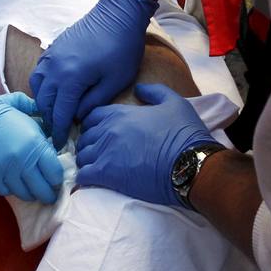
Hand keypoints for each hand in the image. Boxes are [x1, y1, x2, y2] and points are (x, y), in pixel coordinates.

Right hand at [0, 80, 64, 202]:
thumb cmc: (6, 115)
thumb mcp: (32, 117)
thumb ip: (47, 130)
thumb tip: (60, 142)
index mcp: (37, 146)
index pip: (55, 174)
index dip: (58, 180)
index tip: (56, 181)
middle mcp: (23, 160)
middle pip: (43, 190)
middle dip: (48, 194)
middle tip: (49, 194)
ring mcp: (7, 170)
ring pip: (25, 194)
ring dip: (31, 194)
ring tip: (32, 190)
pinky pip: (7, 192)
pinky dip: (11, 189)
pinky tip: (14, 183)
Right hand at [30, 0, 157, 146]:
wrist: (117, 14)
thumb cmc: (122, 48)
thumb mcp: (114, 82)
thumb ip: (94, 103)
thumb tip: (78, 116)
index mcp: (70, 80)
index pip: (59, 113)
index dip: (59, 131)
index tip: (59, 145)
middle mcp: (54, 68)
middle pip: (44, 102)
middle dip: (49, 119)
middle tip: (56, 133)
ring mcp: (51, 56)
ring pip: (37, 86)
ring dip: (43, 102)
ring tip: (54, 113)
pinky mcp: (53, 48)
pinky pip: (39, 71)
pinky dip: (42, 85)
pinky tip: (53, 90)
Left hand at [76, 83, 219, 206]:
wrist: (190, 163)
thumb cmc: (184, 133)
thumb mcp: (174, 103)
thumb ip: (154, 92)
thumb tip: (139, 89)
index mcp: (120, 113)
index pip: (91, 117)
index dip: (93, 126)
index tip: (100, 135)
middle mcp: (108, 130)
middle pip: (84, 138)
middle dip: (89, 145)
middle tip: (99, 155)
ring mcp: (105, 152)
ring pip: (81, 157)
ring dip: (87, 163)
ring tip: (97, 169)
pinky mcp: (106, 174)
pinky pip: (83, 175)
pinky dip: (85, 179)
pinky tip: (94, 181)